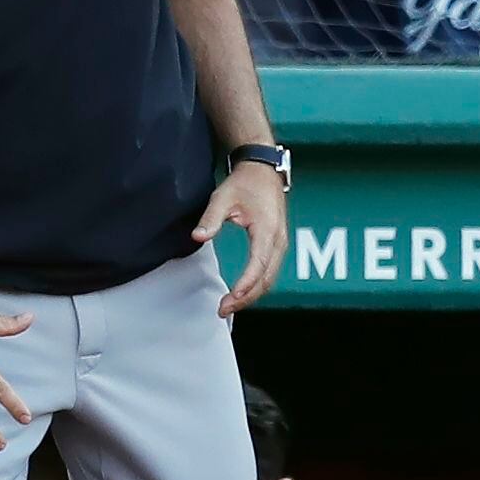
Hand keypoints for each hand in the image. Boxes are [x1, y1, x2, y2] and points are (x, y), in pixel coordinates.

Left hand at [193, 158, 287, 316]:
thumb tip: (198, 237)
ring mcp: (281, 243)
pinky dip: (257, 285)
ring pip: (270, 278)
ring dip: (252, 295)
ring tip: (229, 306)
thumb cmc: (243, 183)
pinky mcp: (278, 245)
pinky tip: (242, 293)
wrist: (262, 171)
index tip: (232, 297)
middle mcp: (279, 240)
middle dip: (246, 297)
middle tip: (223, 309)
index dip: (246, 283)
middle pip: (267, 278)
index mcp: (268, 230)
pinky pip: (270, 271)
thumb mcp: (222, 197)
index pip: (258, 264)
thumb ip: (210, 218)